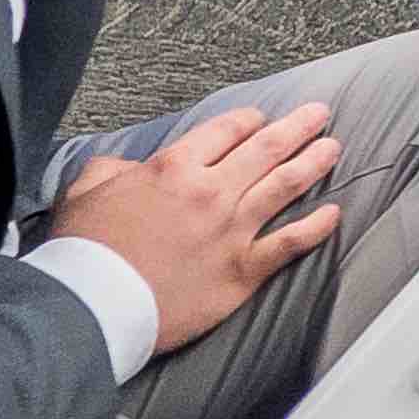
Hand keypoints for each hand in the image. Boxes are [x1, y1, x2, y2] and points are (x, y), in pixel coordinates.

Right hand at [52, 97, 342, 356]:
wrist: (93, 304)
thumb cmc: (84, 251)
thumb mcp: (84, 191)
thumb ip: (111, 168)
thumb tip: (129, 166)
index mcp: (174, 168)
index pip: (225, 130)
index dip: (249, 120)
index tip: (261, 118)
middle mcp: (210, 192)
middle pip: (266, 149)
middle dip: (297, 127)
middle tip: (320, 114)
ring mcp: (232, 231)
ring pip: (285, 186)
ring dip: (314, 162)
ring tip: (333, 148)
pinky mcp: (242, 270)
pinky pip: (290, 242)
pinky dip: (317, 226)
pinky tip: (334, 213)